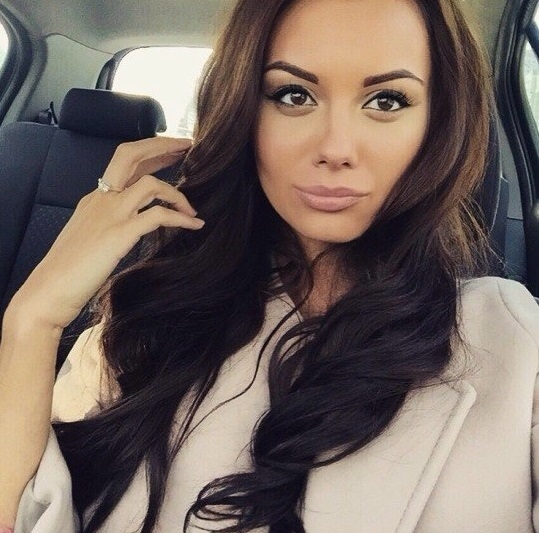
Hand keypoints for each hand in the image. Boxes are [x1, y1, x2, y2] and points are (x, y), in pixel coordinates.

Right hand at [7, 136, 203, 330]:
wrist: (49, 291)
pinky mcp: (119, 234)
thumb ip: (109, 223)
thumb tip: (133, 225)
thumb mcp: (89, 236)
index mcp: (95, 198)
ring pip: (149, 184)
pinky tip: (195, 225)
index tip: (172, 150)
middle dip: (162, 145)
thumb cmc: (68, 270)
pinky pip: (158, 215)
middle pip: (130, 155)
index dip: (150, 151)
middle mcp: (102, 199)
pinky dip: (180, 218)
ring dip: (178, 194)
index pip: (124, 162)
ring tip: (193, 210)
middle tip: (188, 145)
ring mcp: (110, 214)